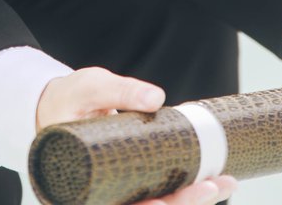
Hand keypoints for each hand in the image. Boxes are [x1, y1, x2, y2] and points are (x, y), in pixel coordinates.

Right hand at [36, 67, 238, 204]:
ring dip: (191, 198)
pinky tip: (212, 179)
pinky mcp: (131, 181)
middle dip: (181, 203)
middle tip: (212, 187)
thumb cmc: (67, 99)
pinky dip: (186, 187)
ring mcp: (116, 191)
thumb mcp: (87, 88)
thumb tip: (155, 97)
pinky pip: (160, 191)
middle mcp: (98, 195)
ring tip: (224, 182)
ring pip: (156, 204)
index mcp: (79, 185)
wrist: (57, 102)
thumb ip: (118, 91)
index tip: (166, 204)